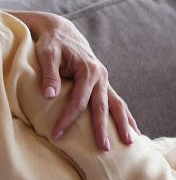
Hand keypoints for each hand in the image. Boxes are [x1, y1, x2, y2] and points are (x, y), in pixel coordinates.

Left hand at [16, 11, 140, 149]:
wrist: (61, 31)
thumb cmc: (51, 43)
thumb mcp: (47, 54)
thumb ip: (49, 74)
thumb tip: (49, 95)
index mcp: (88, 70)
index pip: (78, 101)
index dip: (67, 118)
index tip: (57, 133)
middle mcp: (100, 76)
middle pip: (102, 106)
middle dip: (101, 128)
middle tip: (103, 148)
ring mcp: (104, 79)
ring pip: (116, 104)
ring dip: (122, 123)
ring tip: (130, 142)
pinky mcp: (103, 82)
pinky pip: (116, 101)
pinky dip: (124, 115)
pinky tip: (131, 129)